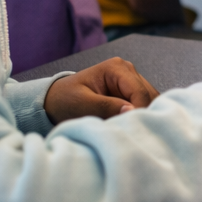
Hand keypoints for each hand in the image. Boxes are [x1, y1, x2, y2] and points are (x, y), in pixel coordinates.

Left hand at [44, 57, 159, 122]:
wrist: (53, 101)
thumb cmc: (64, 101)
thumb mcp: (81, 105)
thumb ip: (105, 106)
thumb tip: (132, 110)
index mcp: (117, 68)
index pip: (140, 92)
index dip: (139, 112)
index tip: (131, 132)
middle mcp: (128, 71)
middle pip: (148, 96)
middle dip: (141, 115)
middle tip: (130, 134)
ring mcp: (130, 81)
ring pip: (149, 101)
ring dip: (140, 116)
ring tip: (127, 131)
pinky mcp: (129, 92)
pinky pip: (142, 105)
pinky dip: (137, 116)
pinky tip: (127, 127)